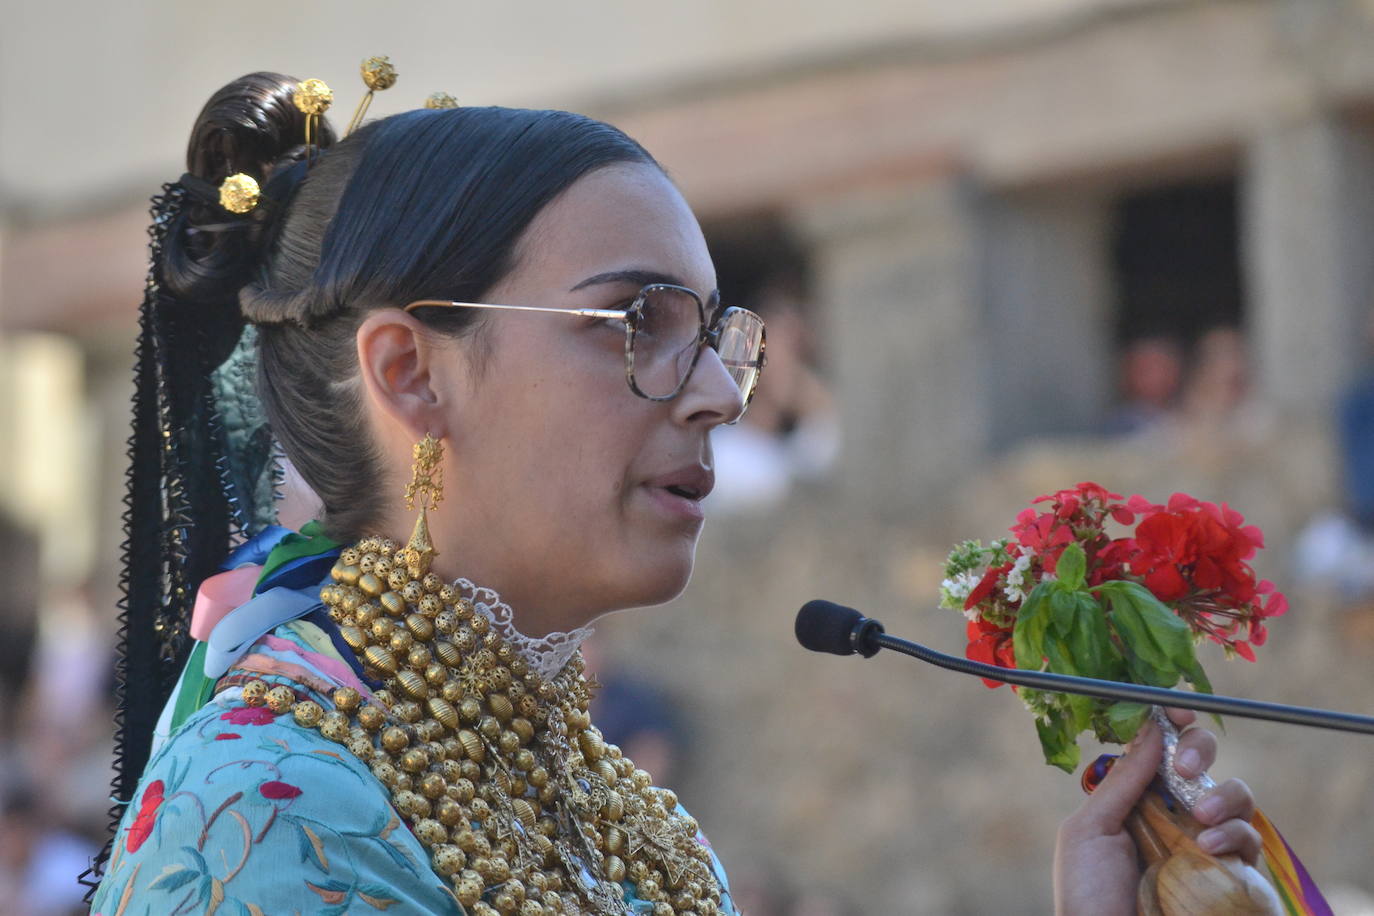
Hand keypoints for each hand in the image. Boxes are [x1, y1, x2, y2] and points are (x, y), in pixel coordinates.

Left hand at [1052, 708, 1260, 915]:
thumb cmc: (1088, 894)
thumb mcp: (1090, 830)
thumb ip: (1123, 780)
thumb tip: (1151, 727)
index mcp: (1137, 798)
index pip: (1161, 748)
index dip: (1171, 721)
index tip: (1177, 708)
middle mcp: (1176, 816)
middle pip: (1204, 761)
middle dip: (1200, 748)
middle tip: (1184, 768)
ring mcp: (1209, 845)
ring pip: (1237, 796)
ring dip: (1223, 796)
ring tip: (1200, 820)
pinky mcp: (1236, 877)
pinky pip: (1250, 842)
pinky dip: (1234, 836)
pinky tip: (1209, 849)